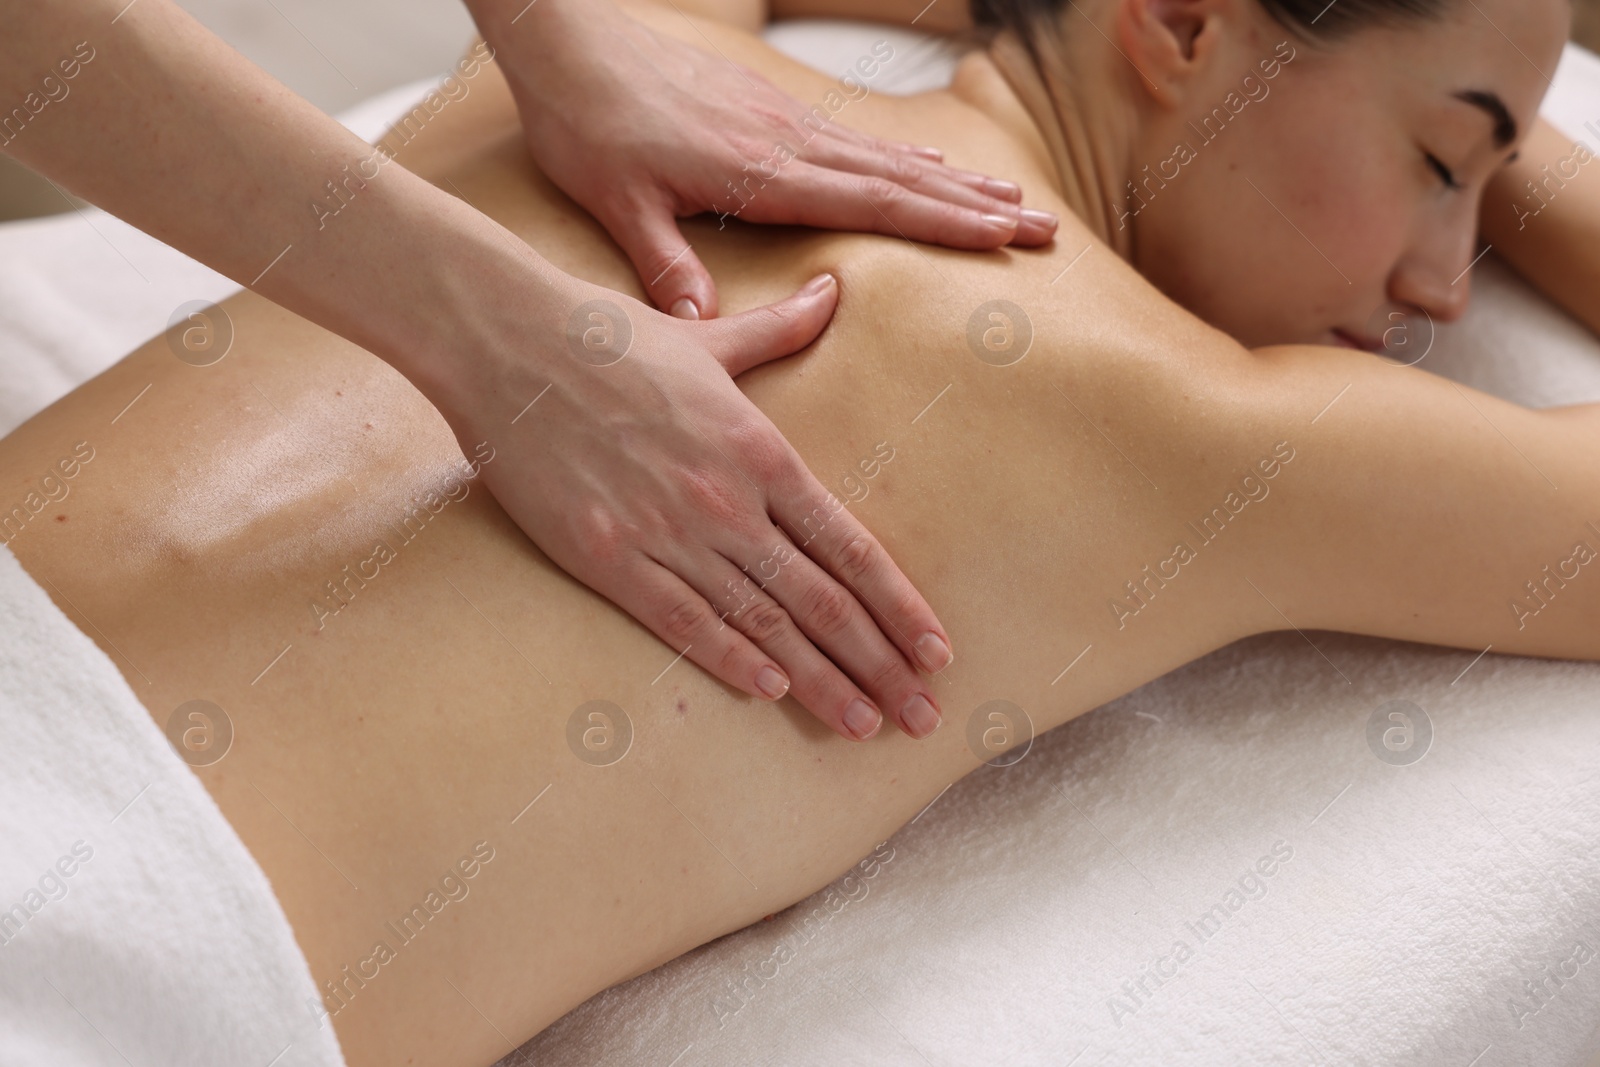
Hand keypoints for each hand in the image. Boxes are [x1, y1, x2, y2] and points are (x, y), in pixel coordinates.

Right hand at [443, 272, 952, 741]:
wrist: (507, 341)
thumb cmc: (608, 336)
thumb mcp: (710, 337)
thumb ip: (782, 329)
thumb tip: (835, 290)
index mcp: (761, 451)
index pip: (851, 548)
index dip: (900, 607)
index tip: (937, 651)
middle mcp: (727, 501)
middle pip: (822, 600)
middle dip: (879, 664)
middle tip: (922, 715)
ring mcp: (667, 532)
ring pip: (763, 623)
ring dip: (820, 681)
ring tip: (864, 723)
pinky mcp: (607, 556)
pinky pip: (682, 622)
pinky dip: (731, 659)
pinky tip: (772, 693)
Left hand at [480, 0, 1056, 317]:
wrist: (570, 46)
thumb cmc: (588, 126)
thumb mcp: (617, 203)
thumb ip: (665, 264)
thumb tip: (702, 324)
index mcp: (761, 172)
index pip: (870, 202)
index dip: (940, 222)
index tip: (1002, 237)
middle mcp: (788, 142)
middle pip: (901, 180)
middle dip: (977, 207)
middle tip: (1045, 228)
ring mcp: (784, 122)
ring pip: (887, 157)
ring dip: (955, 181)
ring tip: (1014, 199)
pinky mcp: (770, 110)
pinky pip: (856, 138)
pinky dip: (903, 158)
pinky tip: (930, 166)